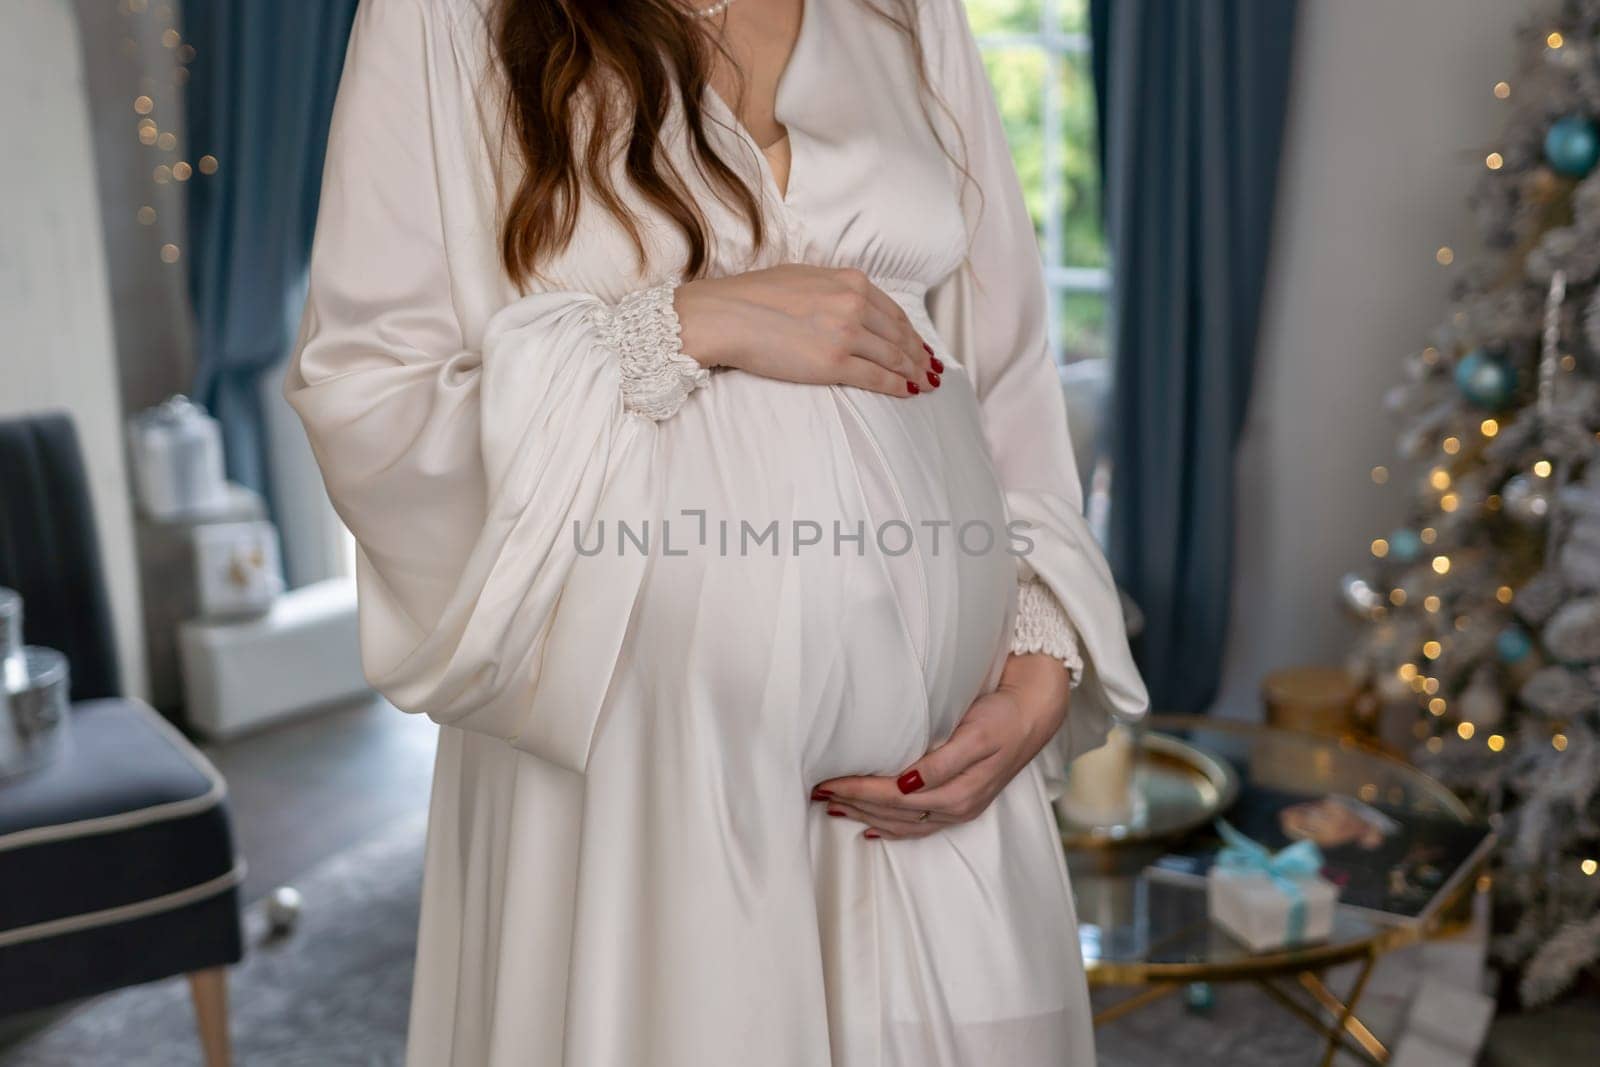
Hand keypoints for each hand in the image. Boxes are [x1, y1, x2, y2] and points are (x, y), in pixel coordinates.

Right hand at [673, 265, 942, 397]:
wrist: (726, 315)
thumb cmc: (753, 296)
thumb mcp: (803, 276)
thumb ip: (833, 288)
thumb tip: (851, 302)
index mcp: (849, 281)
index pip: (893, 311)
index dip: (911, 332)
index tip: (919, 344)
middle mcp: (854, 305)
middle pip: (899, 335)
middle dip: (919, 354)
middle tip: (931, 368)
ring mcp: (846, 334)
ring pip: (894, 357)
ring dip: (913, 372)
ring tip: (924, 383)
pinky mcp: (834, 364)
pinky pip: (877, 378)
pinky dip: (898, 386)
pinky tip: (908, 391)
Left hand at [812, 653, 1070, 838]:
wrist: (1035, 714)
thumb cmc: (1002, 718)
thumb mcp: (974, 736)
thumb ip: (941, 763)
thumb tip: (905, 783)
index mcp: (957, 792)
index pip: (893, 797)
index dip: (858, 791)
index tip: (827, 782)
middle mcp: (956, 808)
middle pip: (892, 813)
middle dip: (854, 804)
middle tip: (818, 792)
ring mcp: (959, 810)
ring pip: (901, 823)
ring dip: (866, 816)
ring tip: (834, 808)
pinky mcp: (960, 805)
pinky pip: (917, 827)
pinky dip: (891, 830)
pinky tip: (870, 830)